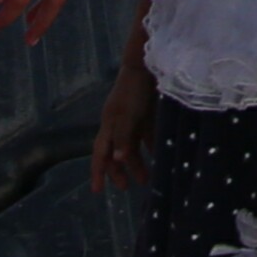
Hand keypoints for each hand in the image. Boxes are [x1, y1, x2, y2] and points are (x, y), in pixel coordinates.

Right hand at [91, 57, 158, 189]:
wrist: (148, 64)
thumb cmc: (133, 90)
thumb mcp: (127, 115)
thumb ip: (122, 137)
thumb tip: (117, 159)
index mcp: (109, 126)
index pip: (100, 154)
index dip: (98, 172)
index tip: (97, 191)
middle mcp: (118, 125)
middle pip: (116, 153)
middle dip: (119, 171)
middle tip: (126, 188)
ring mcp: (133, 119)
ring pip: (132, 146)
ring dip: (137, 163)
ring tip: (146, 179)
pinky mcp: (147, 114)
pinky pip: (147, 136)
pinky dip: (151, 147)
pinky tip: (159, 158)